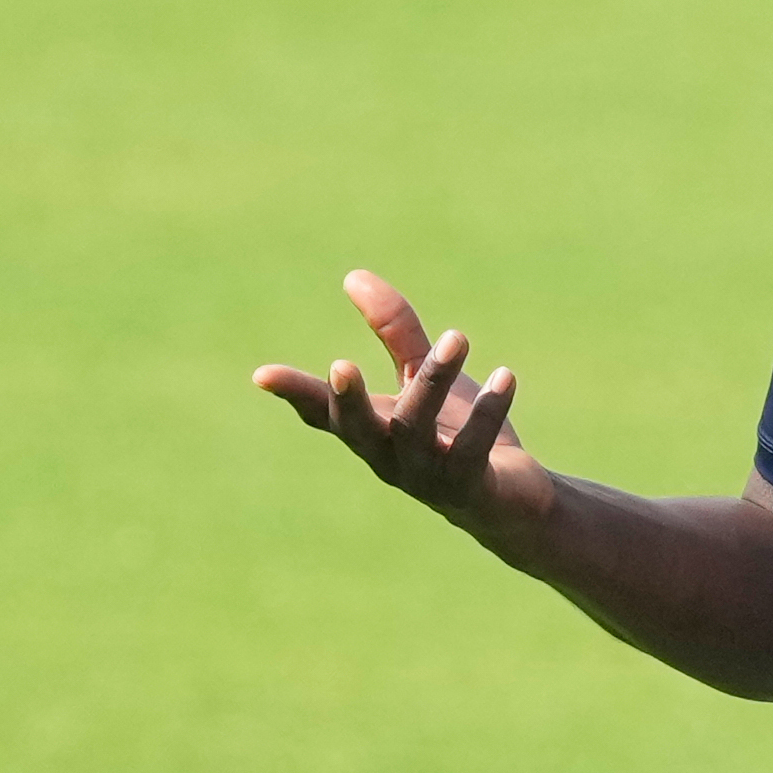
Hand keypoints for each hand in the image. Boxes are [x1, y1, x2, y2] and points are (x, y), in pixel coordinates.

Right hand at [252, 270, 554, 542]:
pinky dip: (489, 411)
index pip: (323, 412)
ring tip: (457, 337)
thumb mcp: (421, 374)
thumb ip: (394, 331)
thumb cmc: (454, 430)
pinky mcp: (469, 485)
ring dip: (435, 381)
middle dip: (348, 400)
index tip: (262, 374)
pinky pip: (473, 448)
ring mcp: (426, 476)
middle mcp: (389, 456)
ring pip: (418, 429)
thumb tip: (353, 276)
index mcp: (371, 429)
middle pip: (358, 430)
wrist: (510, 497)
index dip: (294, 394)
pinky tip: (505, 377)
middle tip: (340, 364)